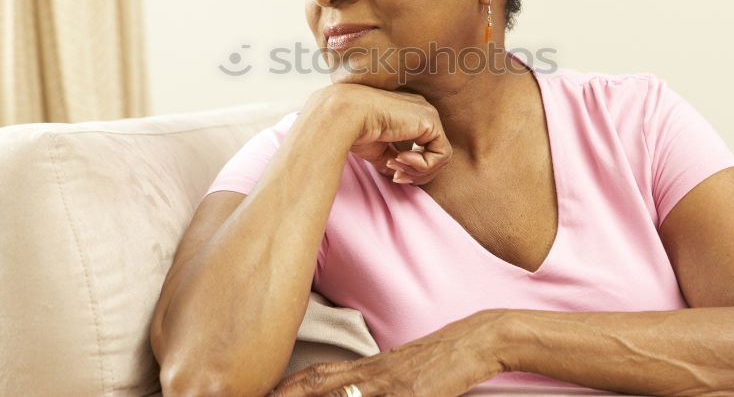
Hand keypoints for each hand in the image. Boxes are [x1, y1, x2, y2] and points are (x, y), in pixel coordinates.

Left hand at [268, 311, 504, 396]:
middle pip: (316, 384)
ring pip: (339, 396)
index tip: (261, 395)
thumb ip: (366, 382)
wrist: (472, 341)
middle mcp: (370, 373)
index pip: (313, 377)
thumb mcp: (395, 371)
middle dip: (284, 395)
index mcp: (364, 367)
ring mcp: (389, 385)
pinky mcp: (411, 394)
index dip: (284, 388)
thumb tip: (337, 392)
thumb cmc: (435, 360)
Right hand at [304, 84, 452, 185]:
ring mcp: (428, 115)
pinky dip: (422, 165)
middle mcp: (422, 112)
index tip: (391, 170)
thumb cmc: (355, 129)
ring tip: (395, 165)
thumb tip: (401, 175)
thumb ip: (393, 158)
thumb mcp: (377, 149)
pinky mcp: (430, 122)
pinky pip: (441, 155)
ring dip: (418, 170)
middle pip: (435, 153)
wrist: (346, 116)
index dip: (411, 166)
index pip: (424, 147)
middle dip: (416, 172)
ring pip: (440, 157)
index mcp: (410, 115)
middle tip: (396, 175)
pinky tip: (399, 158)